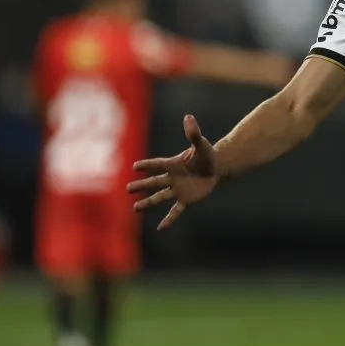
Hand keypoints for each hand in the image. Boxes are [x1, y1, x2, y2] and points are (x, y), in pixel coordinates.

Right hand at [128, 114, 218, 229]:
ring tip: (135, 208)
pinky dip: (169, 219)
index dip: (148, 165)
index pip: (158, 165)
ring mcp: (177, 190)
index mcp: (173, 164)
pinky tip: (160, 228)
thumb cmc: (206, 155)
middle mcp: (172, 178)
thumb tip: (188, 116)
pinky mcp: (186, 199)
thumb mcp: (201, 144)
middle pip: (154, 182)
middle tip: (128, 189)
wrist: (216, 168)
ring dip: (148, 202)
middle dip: (142, 185)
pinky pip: (176, 211)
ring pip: (160, 197)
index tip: (136, 167)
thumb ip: (193, 133)